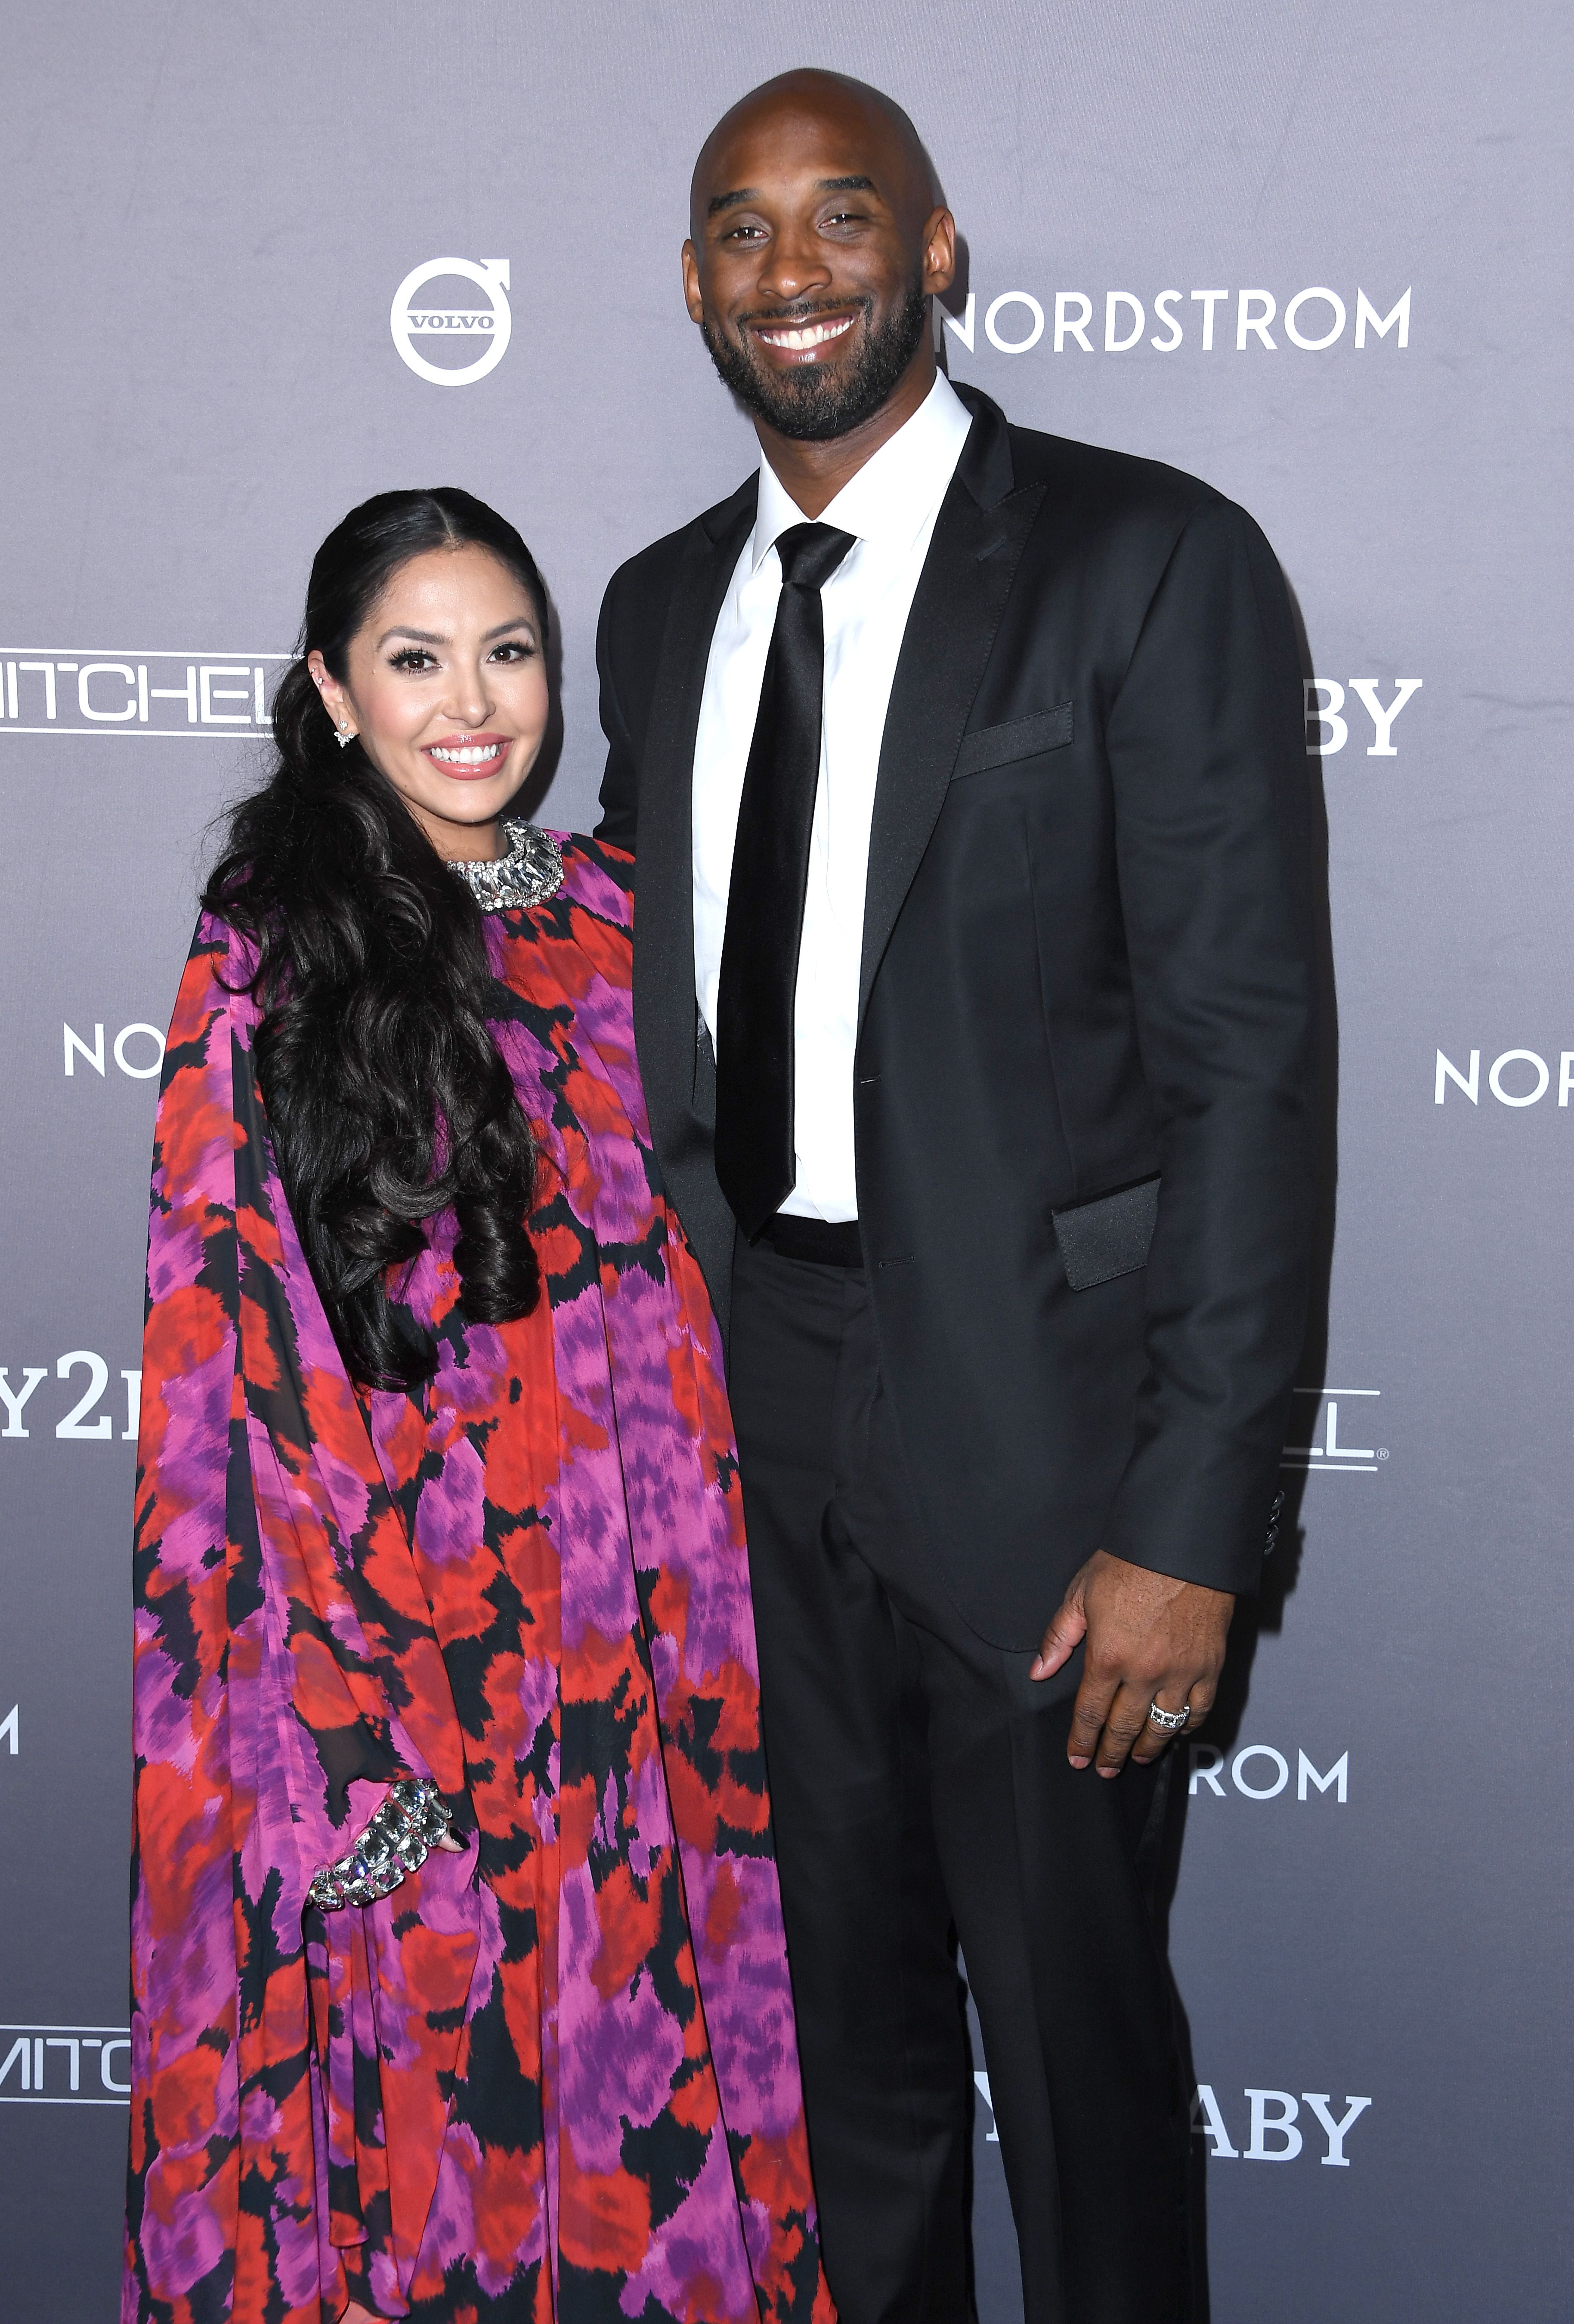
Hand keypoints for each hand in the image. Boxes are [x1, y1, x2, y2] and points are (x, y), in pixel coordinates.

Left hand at [1030, 1549, 1233, 1775]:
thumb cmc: (1130, 1562)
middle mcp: (1145, 1672)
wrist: (1182, 1544)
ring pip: (1163, 1726)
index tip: (1078, 1758)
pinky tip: (1177, 1730)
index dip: (1082, 1741)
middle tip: (1105, 1768)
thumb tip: (1040, 1670)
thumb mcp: (1081, 1594)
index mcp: (1108, 1656)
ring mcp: (1181, 1672)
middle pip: (1125, 1728)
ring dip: (1148, 1747)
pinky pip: (1199, 1709)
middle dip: (1111, 1753)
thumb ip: (1060, 1637)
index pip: (1091, 1713)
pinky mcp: (1210, 1666)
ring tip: (1138, 1757)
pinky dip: (1187, 1725)